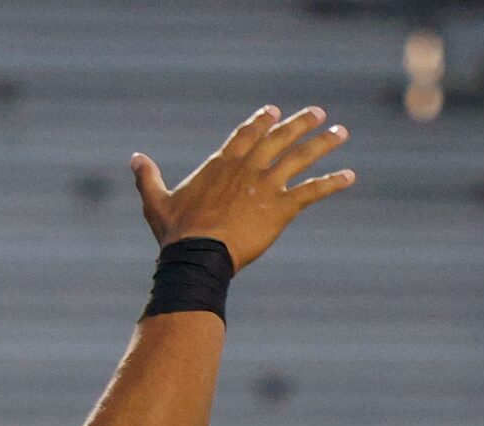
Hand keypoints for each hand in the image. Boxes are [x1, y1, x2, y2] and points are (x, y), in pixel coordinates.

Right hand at [131, 105, 354, 270]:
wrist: (198, 256)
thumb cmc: (176, 234)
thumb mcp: (157, 203)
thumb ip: (148, 178)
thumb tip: (134, 159)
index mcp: (222, 164)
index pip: (246, 134)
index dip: (261, 121)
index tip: (274, 112)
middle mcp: (248, 168)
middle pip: (279, 138)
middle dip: (299, 123)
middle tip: (318, 112)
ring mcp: (266, 186)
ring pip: (300, 157)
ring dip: (323, 143)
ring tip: (341, 132)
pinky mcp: (281, 209)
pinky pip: (312, 191)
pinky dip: (332, 183)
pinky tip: (349, 176)